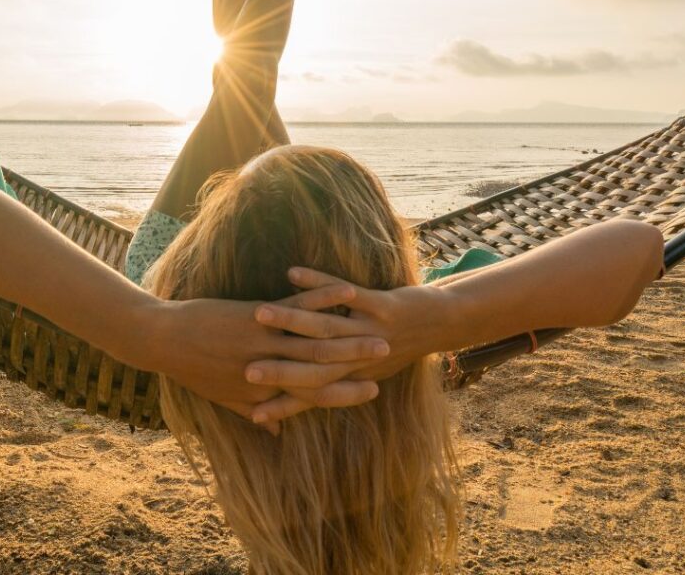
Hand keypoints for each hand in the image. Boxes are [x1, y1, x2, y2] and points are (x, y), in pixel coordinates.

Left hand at [148, 295, 384, 430]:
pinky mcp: (255, 316)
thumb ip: (254, 412)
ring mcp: (264, 343)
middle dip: (359, 365)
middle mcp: (270, 370)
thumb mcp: (225, 398)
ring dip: (351, 337)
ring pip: (317, 341)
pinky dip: (321, 298)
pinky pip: (296, 307)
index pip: (314, 396)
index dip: (346, 394)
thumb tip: (273, 432)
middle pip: (324, 370)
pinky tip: (344, 292)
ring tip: (380, 333)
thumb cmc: (193, 369)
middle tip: (390, 358)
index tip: (373, 389)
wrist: (163, 340)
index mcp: (264, 392)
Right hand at [246, 268, 445, 422]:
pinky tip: (292, 272)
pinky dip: (317, 283)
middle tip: (244, 369)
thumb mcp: (365, 373)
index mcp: (352, 376)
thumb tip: (317, 405)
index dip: (281, 403)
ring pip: (323, 327)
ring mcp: (370, 331)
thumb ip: (332, 386)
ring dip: (289, 320)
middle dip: (275, 367)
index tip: (250, 412)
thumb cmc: (395, 348)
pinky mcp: (381, 306)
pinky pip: (344, 292)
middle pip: (310, 365)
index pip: (310, 395)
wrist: (439, 325)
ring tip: (258, 315)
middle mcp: (359, 359)